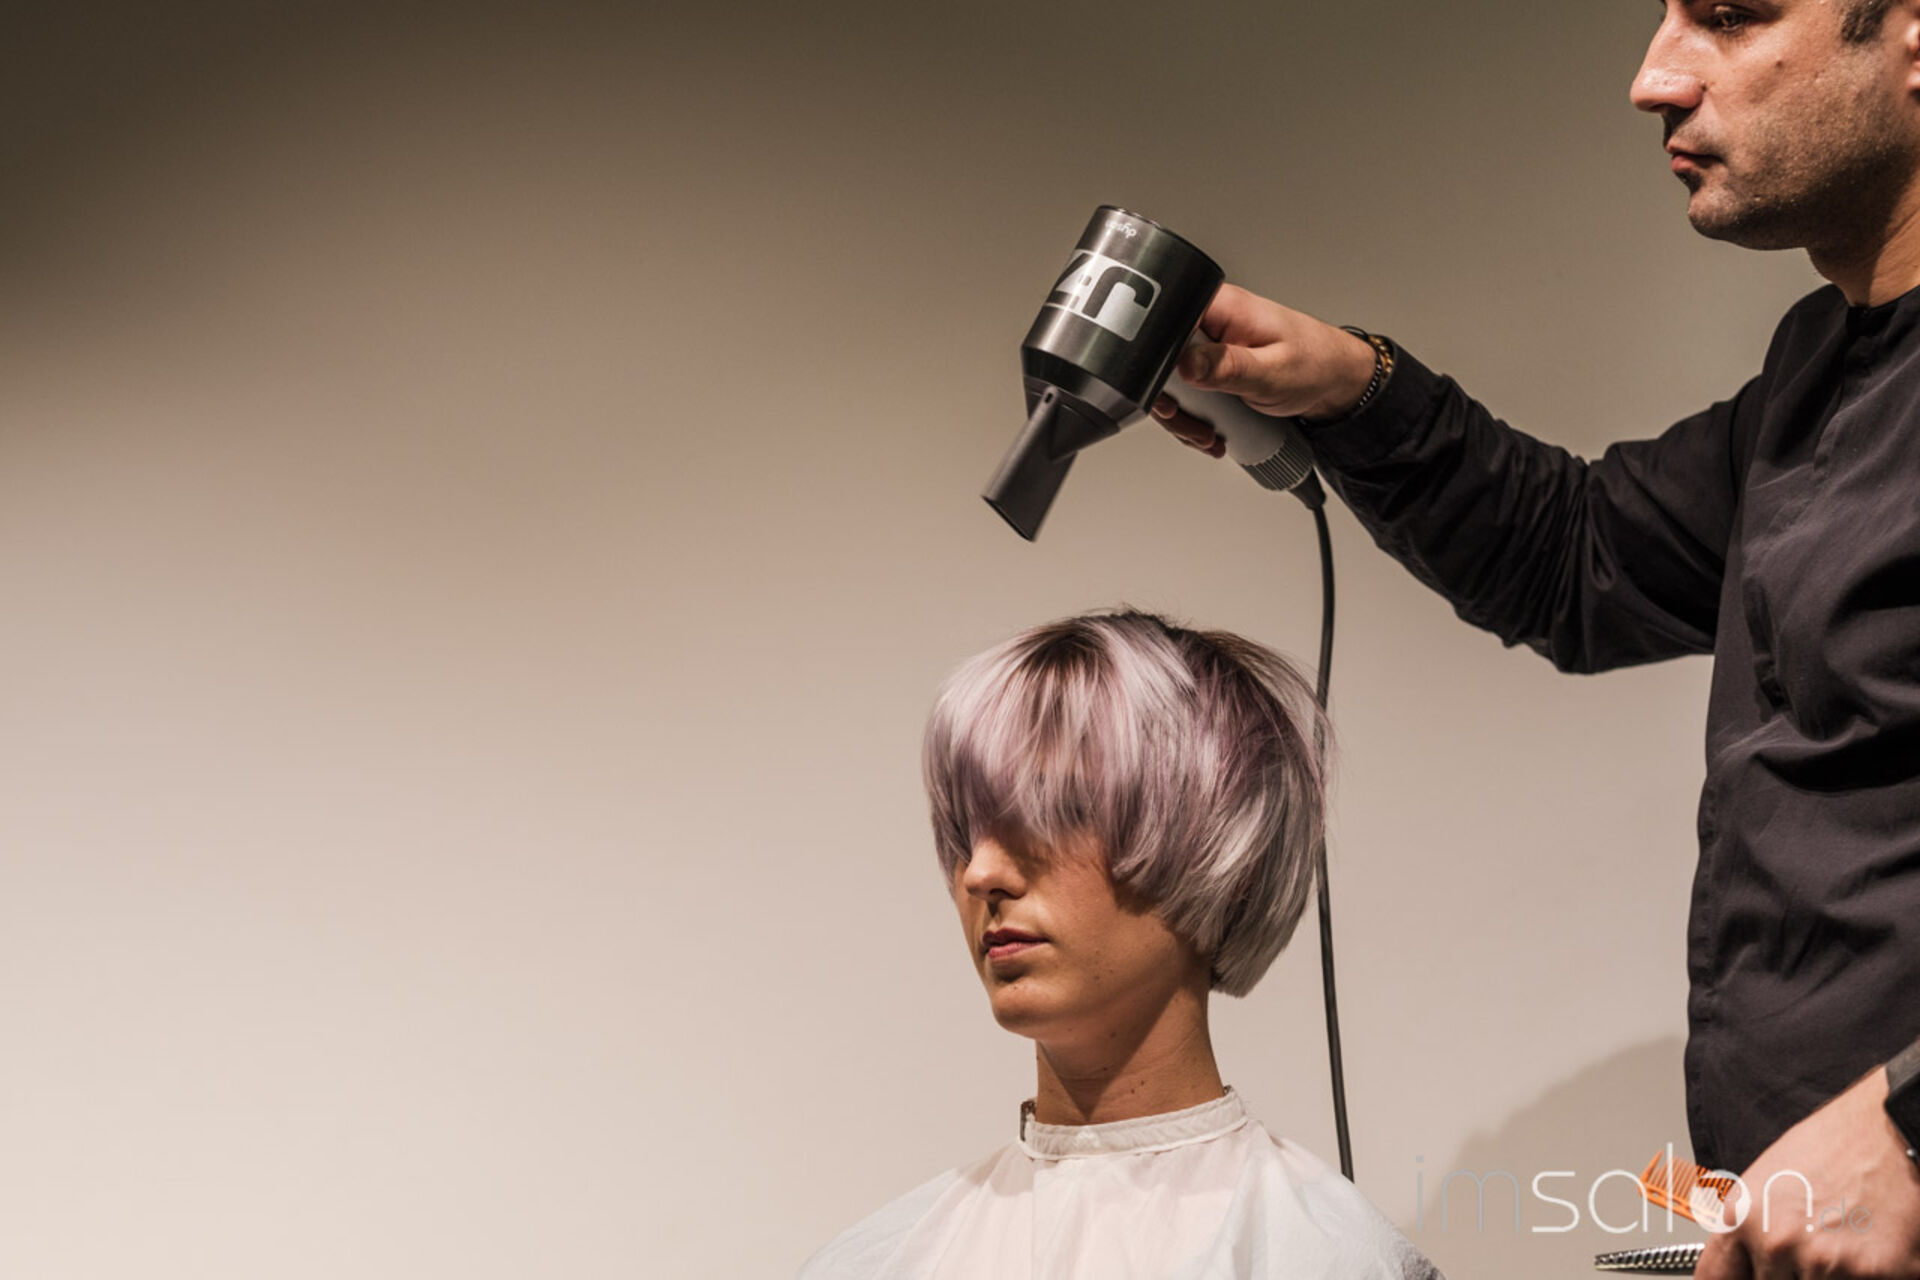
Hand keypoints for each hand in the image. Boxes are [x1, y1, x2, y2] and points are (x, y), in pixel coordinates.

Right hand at [1148, 283, 1376, 456]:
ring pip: (1171, 383)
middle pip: (1162, 363)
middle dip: (1175, 404)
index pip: (1163, 328)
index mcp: (1221, 307)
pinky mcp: (1213, 364)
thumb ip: (1226, 368)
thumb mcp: (1271, 372)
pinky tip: (1212, 429)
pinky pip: (1188, 391)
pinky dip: (1196, 416)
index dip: (1158, 369)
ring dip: (1186, 417)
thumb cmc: (1317, 365)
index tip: (1176, 400)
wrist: (1337, 381)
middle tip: (1197, 426)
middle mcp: (1211, 322)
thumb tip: (1185, 364)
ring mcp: (1211, 344)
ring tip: (1208, 434)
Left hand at [1697, 1068, 1919, 1278]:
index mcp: (1743, 1219)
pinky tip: (1875, 1244)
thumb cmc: (1834, 1147)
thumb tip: (1747, 1264)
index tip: (1745, 1278)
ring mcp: (1825, 1263)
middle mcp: (1776, 1244)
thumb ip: (1751, 1229)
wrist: (1889, 1129)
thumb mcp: (1767, 1181)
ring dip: (1835, 1275)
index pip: (1718, 1277)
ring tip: (1847, 1238)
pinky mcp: (1874, 1274)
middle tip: (1815, 1243)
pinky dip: (1872, 1275)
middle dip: (1792, 1273)